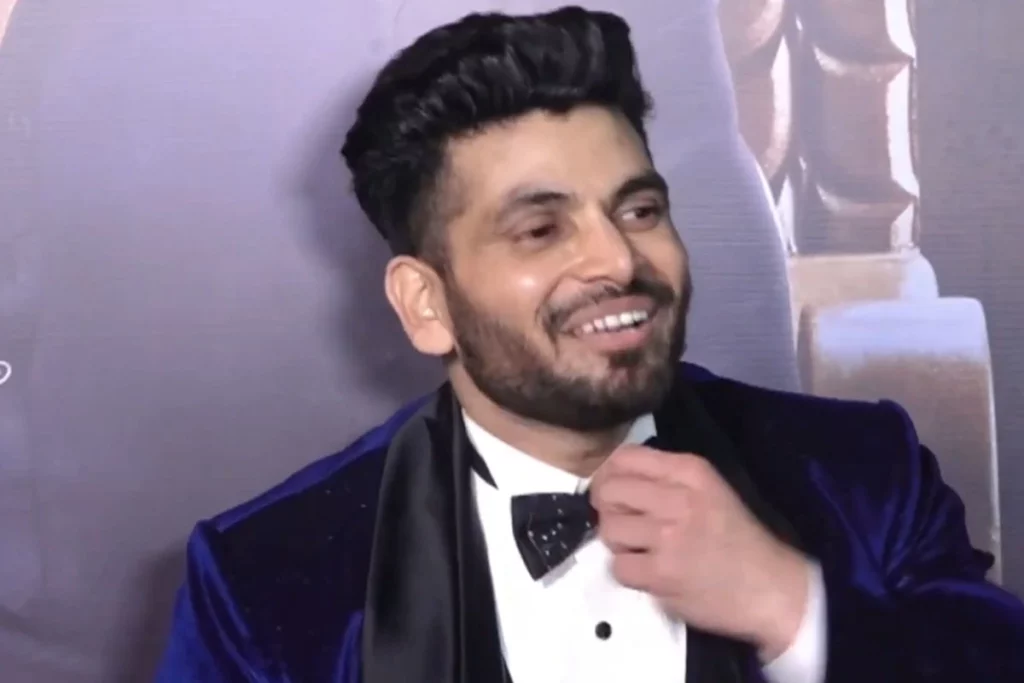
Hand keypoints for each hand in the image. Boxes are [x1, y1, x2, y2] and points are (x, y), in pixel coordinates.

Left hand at [589, 445, 810, 659]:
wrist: (770, 587)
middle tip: (623, 522)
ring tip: (640, 549)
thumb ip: (666, 477)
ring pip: (608, 528)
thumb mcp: (710, 488)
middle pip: (609, 491)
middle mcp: (678, 498)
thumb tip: (613, 476)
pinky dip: (628, 571)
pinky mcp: (661, 573)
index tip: (614, 492)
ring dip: (618, 542)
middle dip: (607, 508)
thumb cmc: (737, 537)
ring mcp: (668, 536)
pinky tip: (649, 571)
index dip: (609, 475)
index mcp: (690, 470)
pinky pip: (618, 566)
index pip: (625, 457)